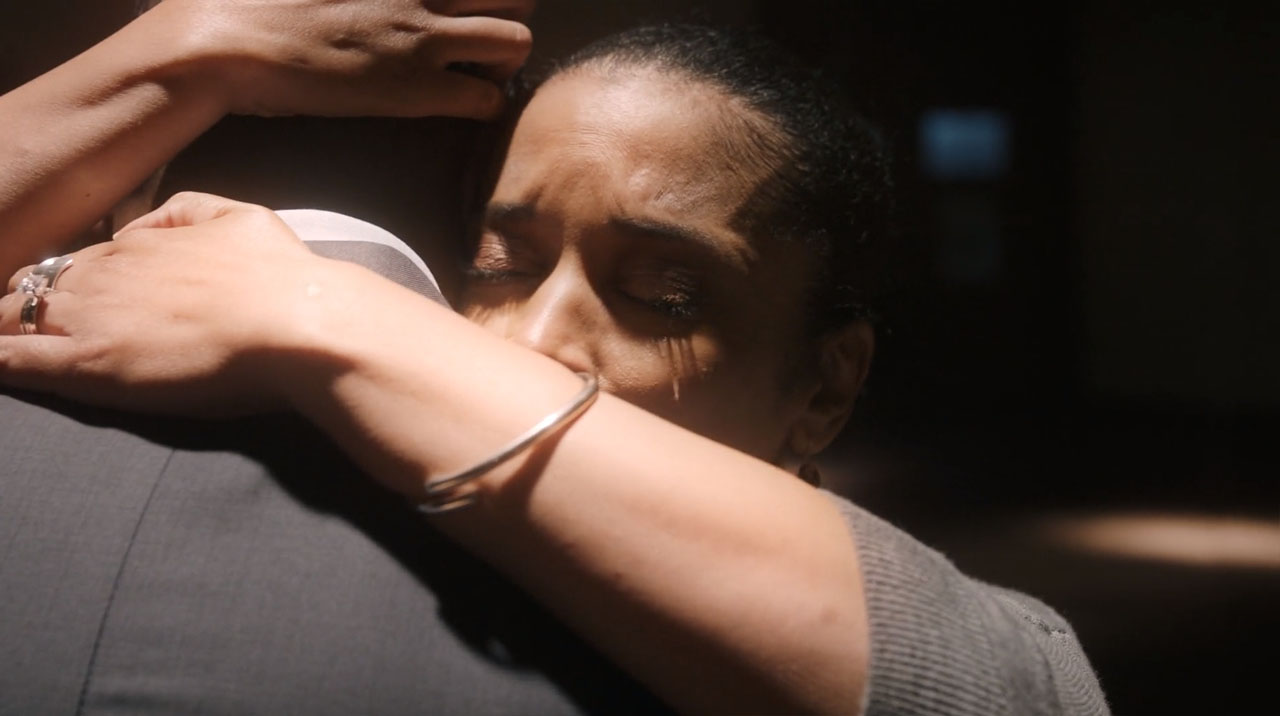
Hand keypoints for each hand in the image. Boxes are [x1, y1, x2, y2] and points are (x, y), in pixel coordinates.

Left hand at [0, 192, 358, 415]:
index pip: (79, 262)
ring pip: (15, 318)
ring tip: (6, 341)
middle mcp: (103, 276)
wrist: (296, 325)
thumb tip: (141, 227)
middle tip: (30, 327)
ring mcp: (90, 320)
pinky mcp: (87, 366)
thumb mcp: (239, 216)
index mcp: (137, 245)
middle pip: (37, 286)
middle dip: (27, 305)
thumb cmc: (278, 277)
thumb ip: (185, 212)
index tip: (73, 301)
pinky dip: (0, 361)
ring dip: (7, 327)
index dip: (70, 284)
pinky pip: (15, 360)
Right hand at [150, 0, 534, 118]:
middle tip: (481, 35)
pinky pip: (488, 100)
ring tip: (478, 72)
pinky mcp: (414, 90)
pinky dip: (486, 107)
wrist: (228, 41)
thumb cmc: (257, 2)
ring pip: (518, 42)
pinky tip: (460, 106)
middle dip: (510, 14)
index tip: (465, 8)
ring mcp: (422, 39)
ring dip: (506, 62)